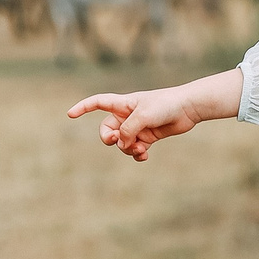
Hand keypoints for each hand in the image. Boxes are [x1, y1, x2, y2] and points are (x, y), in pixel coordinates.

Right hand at [67, 85, 199, 159]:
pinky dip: (137, 153)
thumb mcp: (143, 116)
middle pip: (107, 130)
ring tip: (140, 148)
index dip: (83, 108)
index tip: (70, 115)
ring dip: (127, 148)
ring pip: (122, 143)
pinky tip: (144, 155)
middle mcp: (127, 115)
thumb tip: (121, 144)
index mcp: (123, 103)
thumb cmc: (165, 105)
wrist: (188, 108)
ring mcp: (137, 127)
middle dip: (109, 139)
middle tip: (117, 141)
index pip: (97, 103)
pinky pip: (135, 149)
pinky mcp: (148, 136)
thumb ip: (128, 130)